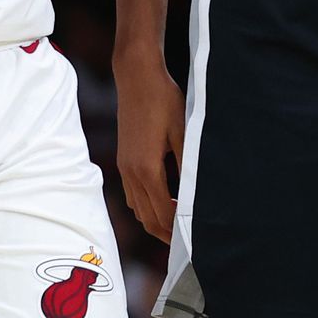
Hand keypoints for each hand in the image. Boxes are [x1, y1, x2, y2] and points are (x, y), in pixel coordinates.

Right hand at [115, 56, 183, 242]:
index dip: (176, 230)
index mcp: (146, 169)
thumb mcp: (182, 132)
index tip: (193, 237)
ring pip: (137, 208)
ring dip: (154, 219)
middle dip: (165, 232)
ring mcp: (124, 166)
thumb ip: (187, 165)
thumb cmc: (163, 100)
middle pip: (146, 218)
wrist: (137, 77)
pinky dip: (145, 205)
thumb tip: (194, 193)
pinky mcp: (124, 159)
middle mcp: (131, 172)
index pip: (161, 213)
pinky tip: (162, 199)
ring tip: (176, 222)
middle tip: (187, 241)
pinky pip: (131, 194)